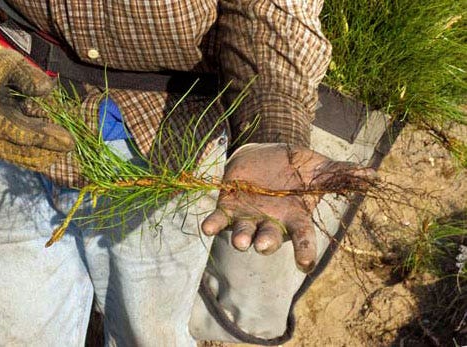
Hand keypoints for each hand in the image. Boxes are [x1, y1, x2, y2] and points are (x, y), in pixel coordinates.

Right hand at [0, 40, 73, 170]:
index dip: (48, 138)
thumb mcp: (9, 63)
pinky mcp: (2, 151)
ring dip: (52, 151)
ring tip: (62, 133)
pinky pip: (30, 159)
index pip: (21, 134)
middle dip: (54, 147)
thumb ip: (27, 76)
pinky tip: (55, 136)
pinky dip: (46, 150)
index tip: (70, 142)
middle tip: (73, 137)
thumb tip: (46, 89)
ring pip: (31, 160)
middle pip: (29, 154)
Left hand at [202, 143, 375, 272]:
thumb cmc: (296, 168)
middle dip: (265, 243)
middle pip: (269, 239)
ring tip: (240, 241)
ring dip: (240, 238)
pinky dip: (213, 225)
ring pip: (244, 233)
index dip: (304, 251)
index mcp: (294, 218)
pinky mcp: (228, 206)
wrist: (266, 153)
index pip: (302, 238)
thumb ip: (342, 174)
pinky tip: (207, 228)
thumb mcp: (320, 169)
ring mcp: (248, 216)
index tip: (305, 264)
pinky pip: (219, 219)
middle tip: (263, 245)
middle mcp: (271, 222)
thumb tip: (373, 174)